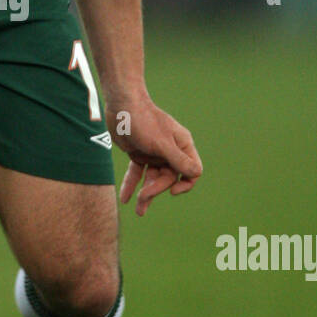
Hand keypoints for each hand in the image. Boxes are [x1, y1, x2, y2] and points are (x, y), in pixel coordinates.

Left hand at [109, 95, 202, 216]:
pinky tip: (125, 198)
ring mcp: (154, 153)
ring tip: (138, 211)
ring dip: (146, 194)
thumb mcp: (161, 143)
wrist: (120, 105)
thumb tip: (196, 174)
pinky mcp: (139, 154)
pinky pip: (137, 173)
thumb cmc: (143, 121)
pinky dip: (132, 184)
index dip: (185, 184)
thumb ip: (178, 160)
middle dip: (157, 189)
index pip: (192, 171)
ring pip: (153, 178)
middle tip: (143, 199)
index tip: (172, 190)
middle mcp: (170, 150)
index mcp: (182, 145)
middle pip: (169, 178)